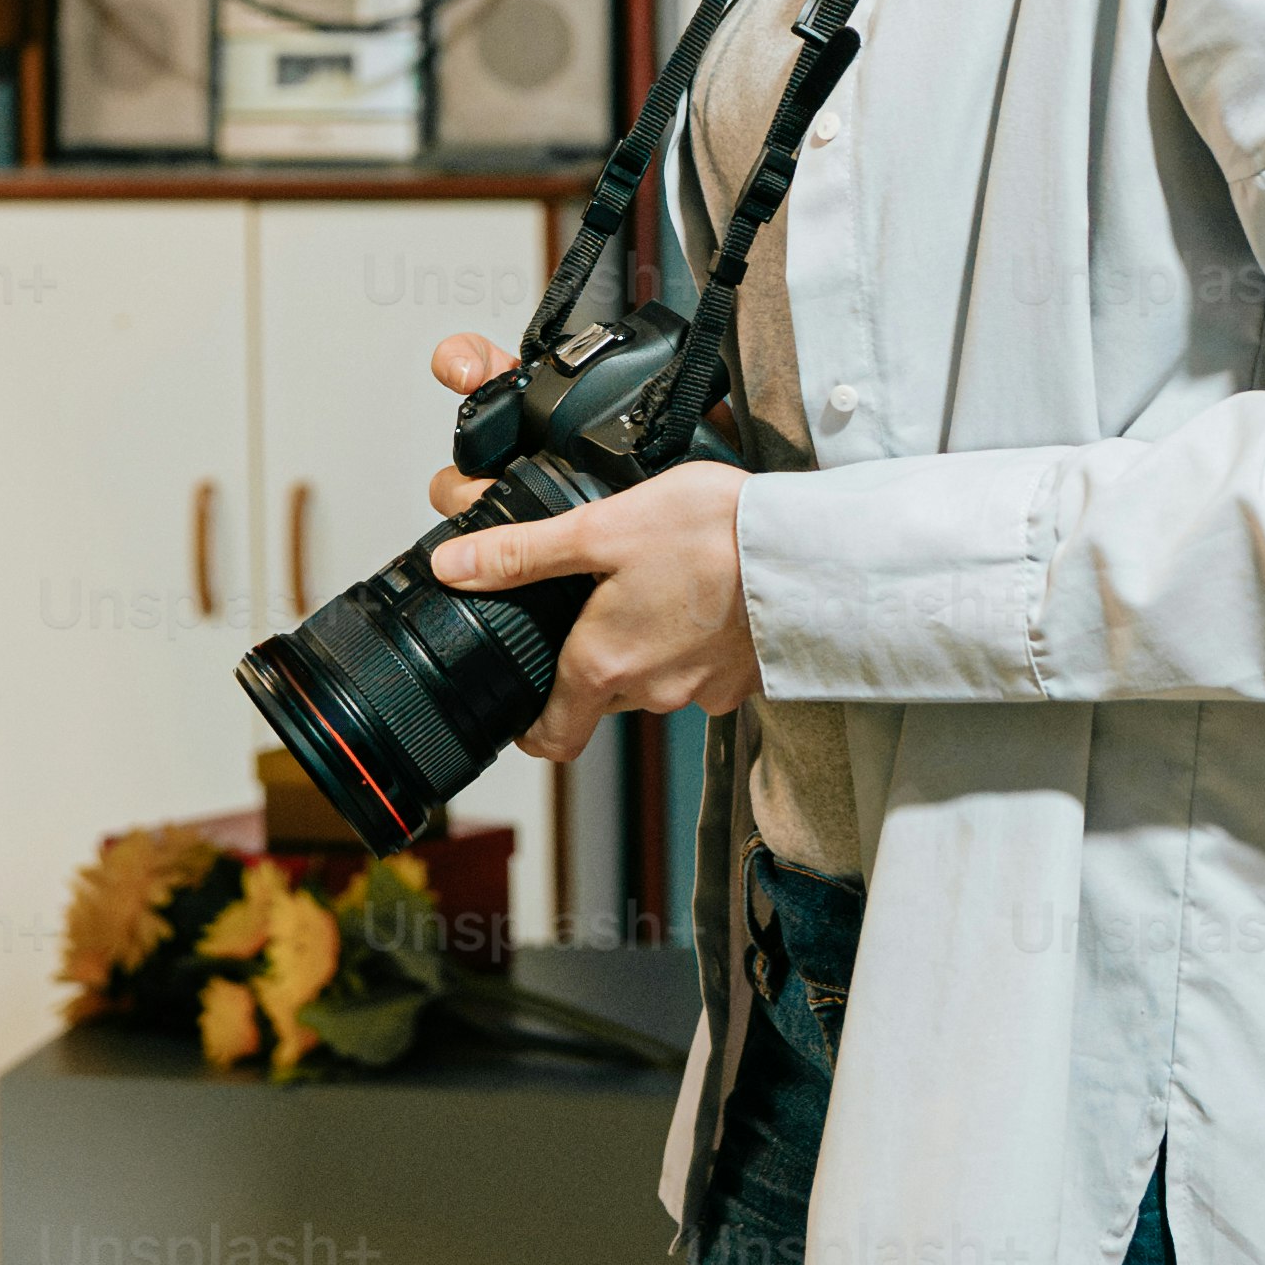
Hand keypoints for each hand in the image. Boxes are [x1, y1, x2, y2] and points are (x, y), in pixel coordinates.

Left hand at [418, 340, 755, 757]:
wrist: (811, 550)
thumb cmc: (714, 534)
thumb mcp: (602, 527)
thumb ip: (523, 553)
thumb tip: (453, 566)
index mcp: (602, 664)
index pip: (552, 737)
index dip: (531, 728)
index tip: (525, 707)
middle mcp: (650, 692)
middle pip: (602, 698)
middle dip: (594, 660)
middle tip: (596, 604)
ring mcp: (702, 692)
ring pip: (654, 682)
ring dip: (649, 647)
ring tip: (658, 587)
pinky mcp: (744, 680)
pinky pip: (703, 671)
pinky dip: (696, 644)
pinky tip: (706, 599)